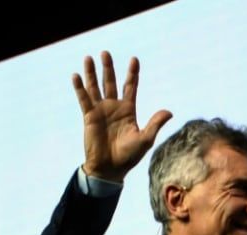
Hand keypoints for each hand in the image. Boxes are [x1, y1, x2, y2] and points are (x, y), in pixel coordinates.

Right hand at [74, 51, 171, 181]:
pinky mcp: (89, 117)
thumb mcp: (145, 139)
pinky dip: (80, 88)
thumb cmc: (128, 157)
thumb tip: (169, 112)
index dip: (132, 73)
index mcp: (128, 111)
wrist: (109, 169)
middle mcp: (114, 107)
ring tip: (88, 58)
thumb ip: (155, 124)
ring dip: (92, 73)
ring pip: (95, 87)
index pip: (131, 87)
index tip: (134, 59)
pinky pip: (84, 99)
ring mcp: (101, 111)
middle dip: (108, 68)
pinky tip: (76, 76)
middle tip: (105, 53)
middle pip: (111, 82)